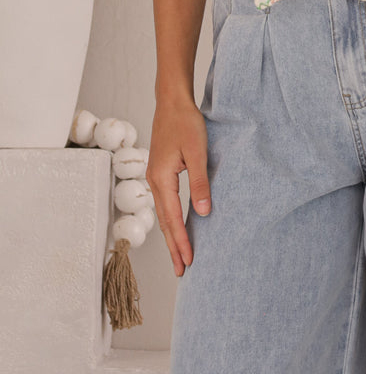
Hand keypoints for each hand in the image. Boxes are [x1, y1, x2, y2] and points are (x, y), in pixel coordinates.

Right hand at [146, 98, 211, 275]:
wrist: (172, 102)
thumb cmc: (186, 123)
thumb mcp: (197, 153)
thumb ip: (200, 183)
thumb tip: (203, 213)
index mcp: (162, 179)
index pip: (172, 218)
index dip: (181, 241)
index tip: (189, 261)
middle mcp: (154, 181)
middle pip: (164, 222)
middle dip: (173, 247)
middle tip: (181, 271)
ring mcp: (155, 177)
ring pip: (164, 214)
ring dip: (172, 236)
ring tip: (179, 256)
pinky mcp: (160, 172)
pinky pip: (165, 203)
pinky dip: (170, 220)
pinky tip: (177, 226)